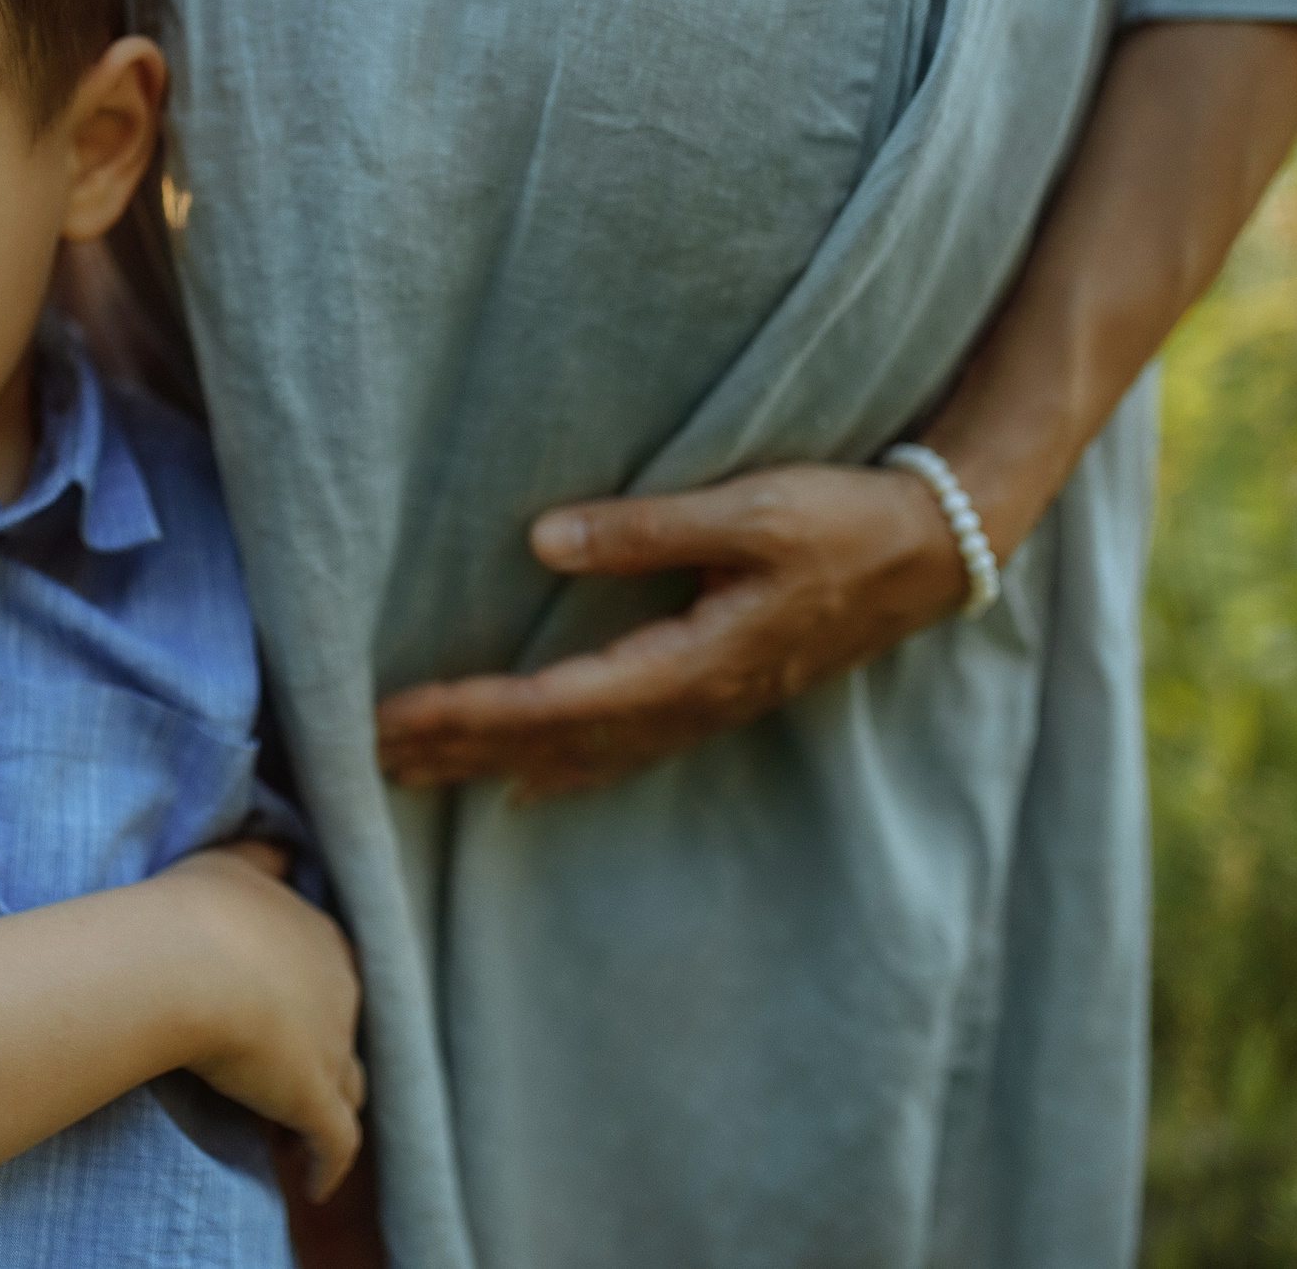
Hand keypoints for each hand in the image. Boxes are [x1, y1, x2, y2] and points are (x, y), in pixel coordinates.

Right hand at [153, 841, 365, 1202]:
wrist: (183, 961)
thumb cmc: (195, 912)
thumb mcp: (233, 862)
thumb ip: (264, 855)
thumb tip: (287, 848)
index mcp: (322, 938)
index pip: (328, 977)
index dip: (305, 1000)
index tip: (271, 1017)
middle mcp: (341, 991)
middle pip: (342, 1031)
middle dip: (318, 1051)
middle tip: (274, 1072)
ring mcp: (333, 1048)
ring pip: (348, 1085)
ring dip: (328, 1104)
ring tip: (295, 1127)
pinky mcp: (315, 1099)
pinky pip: (336, 1144)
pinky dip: (328, 1165)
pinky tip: (314, 1183)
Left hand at [376, 463, 969, 800]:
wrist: (936, 551)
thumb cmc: (845, 519)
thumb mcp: (749, 509)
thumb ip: (645, 530)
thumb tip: (540, 542)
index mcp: (691, 662)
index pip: (552, 702)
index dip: (468, 714)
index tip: (390, 718)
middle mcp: (691, 703)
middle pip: (551, 742)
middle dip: (455, 749)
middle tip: (359, 757)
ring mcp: (706, 709)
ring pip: (580, 755)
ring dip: (493, 764)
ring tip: (412, 773)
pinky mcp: (718, 696)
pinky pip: (620, 751)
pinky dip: (561, 768)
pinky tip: (525, 786)